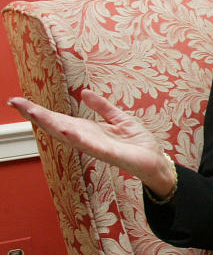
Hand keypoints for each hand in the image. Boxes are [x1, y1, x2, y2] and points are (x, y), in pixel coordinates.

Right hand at [8, 89, 174, 196]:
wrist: (155, 161)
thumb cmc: (138, 143)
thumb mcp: (120, 118)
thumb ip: (102, 107)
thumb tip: (84, 93)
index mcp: (88, 131)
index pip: (60, 119)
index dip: (40, 111)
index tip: (20, 101)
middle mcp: (87, 140)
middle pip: (57, 126)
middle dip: (37, 115)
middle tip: (15, 103)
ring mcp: (97, 148)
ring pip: (69, 135)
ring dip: (51, 124)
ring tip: (33, 112)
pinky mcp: (111, 154)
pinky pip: (92, 146)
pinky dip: (79, 138)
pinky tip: (66, 130)